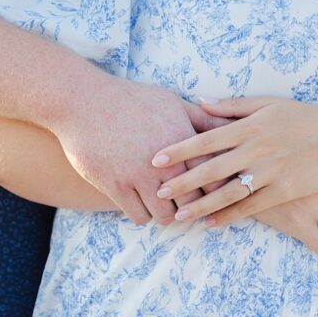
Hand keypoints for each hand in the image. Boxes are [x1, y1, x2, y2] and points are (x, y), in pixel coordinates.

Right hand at [48, 77, 228, 225]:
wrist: (82, 102)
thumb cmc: (130, 100)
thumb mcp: (171, 102)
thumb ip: (203, 119)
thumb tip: (234, 124)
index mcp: (182, 140)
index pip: (214, 179)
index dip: (216, 190)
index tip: (212, 192)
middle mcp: (164, 162)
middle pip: (193, 202)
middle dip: (194, 207)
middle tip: (190, 205)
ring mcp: (139, 176)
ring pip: (166, 216)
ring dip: (168, 214)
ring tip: (166, 207)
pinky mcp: (116, 186)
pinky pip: (139, 217)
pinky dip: (143, 214)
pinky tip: (143, 204)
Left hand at [150, 96, 317, 225]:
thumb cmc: (304, 117)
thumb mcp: (268, 104)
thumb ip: (233, 106)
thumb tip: (200, 102)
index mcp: (249, 127)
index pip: (206, 139)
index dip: (179, 150)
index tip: (155, 159)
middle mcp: (256, 150)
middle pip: (211, 169)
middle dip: (182, 181)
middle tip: (157, 192)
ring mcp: (270, 172)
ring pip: (228, 192)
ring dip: (200, 205)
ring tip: (177, 215)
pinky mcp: (284, 191)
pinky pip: (251, 207)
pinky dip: (229, 216)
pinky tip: (210, 224)